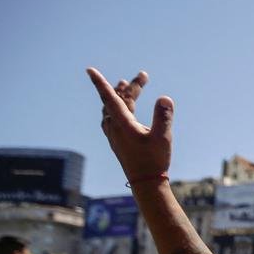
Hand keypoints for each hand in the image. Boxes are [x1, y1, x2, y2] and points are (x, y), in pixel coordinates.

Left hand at [86, 68, 172, 183]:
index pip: (110, 98)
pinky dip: (116, 107)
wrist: (145, 183)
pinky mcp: (117, 141)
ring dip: (120, 96)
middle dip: (129, 87)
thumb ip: (163, 117)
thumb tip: (164, 98)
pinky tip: (119, 108)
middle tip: (144, 76)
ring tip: (125, 84)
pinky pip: (111, 118)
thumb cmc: (154, 161)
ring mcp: (114, 135)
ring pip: (112, 109)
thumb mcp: (162, 138)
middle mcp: (114, 127)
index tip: (89, 70)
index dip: (100, 83)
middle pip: (117, 100)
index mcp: (122, 124)